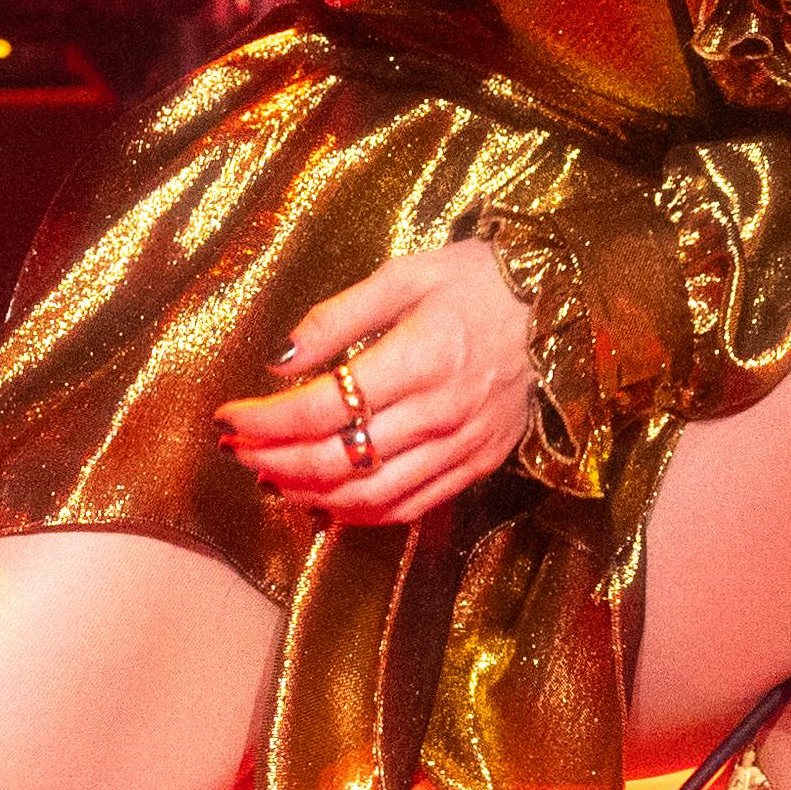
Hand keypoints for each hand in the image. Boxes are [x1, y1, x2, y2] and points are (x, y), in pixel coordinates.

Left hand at [217, 240, 532, 528]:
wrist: (562, 306)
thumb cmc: (478, 282)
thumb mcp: (404, 276)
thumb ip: (337, 318)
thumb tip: (279, 360)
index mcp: (419, 358)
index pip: (322, 408)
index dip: (266, 420)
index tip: (228, 416)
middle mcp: (440, 413)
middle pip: (335, 459)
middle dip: (272, 460)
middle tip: (236, 450)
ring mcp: (462, 446)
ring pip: (369, 495)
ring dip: (308, 494)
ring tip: (272, 477)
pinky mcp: (478, 465)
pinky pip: (410, 507)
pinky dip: (361, 514)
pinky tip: (328, 501)